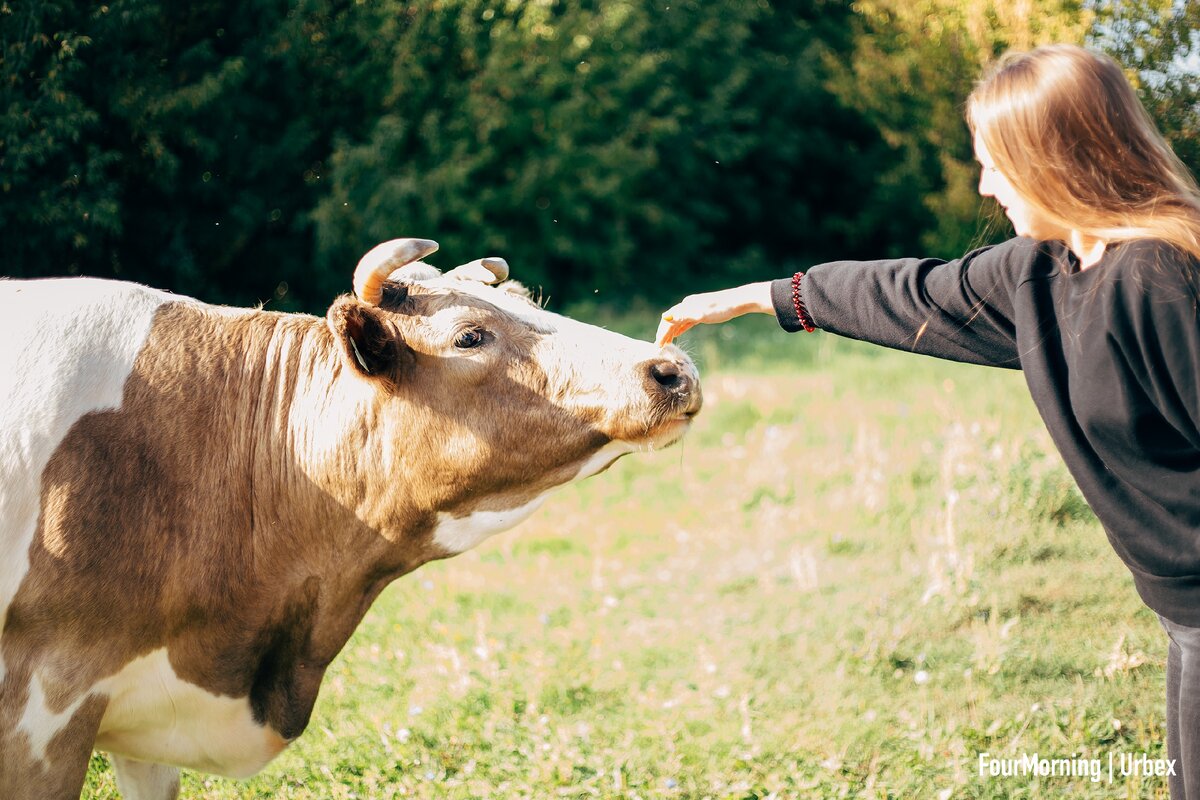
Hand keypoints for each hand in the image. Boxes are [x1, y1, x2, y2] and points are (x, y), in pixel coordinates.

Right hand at [656, 282, 773, 346]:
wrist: (738, 301)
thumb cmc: (721, 308)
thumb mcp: (701, 314)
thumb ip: (684, 317)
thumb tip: (665, 317)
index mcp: (686, 306)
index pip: (669, 320)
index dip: (661, 333)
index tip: (657, 346)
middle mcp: (687, 305)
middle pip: (671, 320)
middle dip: (663, 333)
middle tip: (659, 347)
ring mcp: (694, 308)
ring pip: (678, 321)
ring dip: (670, 331)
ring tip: (665, 343)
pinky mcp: (701, 312)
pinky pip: (686, 321)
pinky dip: (680, 328)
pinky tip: (678, 333)